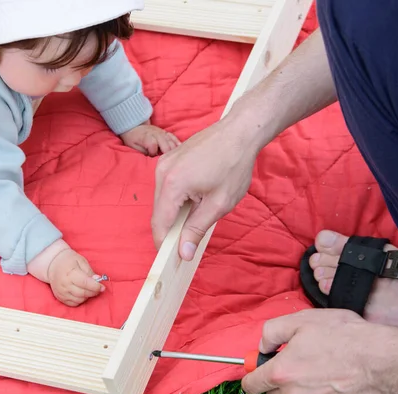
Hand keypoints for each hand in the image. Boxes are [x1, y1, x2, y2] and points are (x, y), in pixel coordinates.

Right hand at [46, 248, 104, 306]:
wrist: (53, 264)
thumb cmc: (69, 261)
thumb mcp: (81, 261)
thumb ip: (89, 272)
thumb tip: (98, 280)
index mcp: (70, 273)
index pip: (85, 283)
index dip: (96, 286)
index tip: (102, 287)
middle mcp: (64, 284)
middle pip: (83, 293)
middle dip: (93, 292)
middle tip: (98, 288)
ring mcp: (61, 292)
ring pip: (79, 300)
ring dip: (87, 296)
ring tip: (89, 289)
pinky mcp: (60, 297)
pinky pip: (73, 303)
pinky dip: (80, 300)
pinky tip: (81, 293)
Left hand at [120, 120, 180, 155]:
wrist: (134, 126)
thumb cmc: (133, 138)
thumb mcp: (133, 146)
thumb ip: (143, 152)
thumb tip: (152, 157)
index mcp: (146, 137)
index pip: (153, 145)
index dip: (153, 153)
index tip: (151, 157)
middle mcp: (156, 134)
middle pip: (166, 144)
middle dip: (167, 154)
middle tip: (167, 163)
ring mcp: (162, 133)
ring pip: (171, 142)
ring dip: (174, 151)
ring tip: (176, 159)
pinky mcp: (165, 133)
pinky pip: (174, 138)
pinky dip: (178, 144)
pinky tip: (181, 151)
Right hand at [151, 116, 257, 260]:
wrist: (239, 131)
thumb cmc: (233, 164)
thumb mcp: (219, 203)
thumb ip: (197, 229)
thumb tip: (183, 252)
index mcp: (172, 184)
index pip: (160, 224)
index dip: (164, 244)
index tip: (174, 258)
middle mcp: (161, 172)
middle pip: (158, 213)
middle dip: (170, 230)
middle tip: (189, 241)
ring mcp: (163, 163)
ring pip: (161, 200)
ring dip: (174, 213)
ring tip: (197, 216)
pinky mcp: (169, 159)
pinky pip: (166, 187)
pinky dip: (176, 199)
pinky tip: (195, 200)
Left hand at [241, 309, 395, 393]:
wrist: (383, 361)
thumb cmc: (345, 338)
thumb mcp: (302, 320)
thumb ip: (272, 331)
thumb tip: (264, 344)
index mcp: (282, 373)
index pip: (251, 385)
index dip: (253, 374)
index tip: (260, 369)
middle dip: (279, 382)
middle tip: (297, 366)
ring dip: (297, 392)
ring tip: (317, 373)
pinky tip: (329, 383)